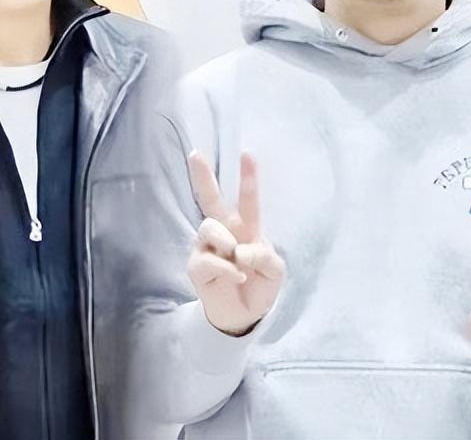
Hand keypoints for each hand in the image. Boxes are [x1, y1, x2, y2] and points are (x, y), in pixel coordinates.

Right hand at [187, 152, 284, 335]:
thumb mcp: (275, 271)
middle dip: (202, 176)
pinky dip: (227, 269)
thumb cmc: (259, 286)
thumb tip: (239, 249)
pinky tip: (237, 277)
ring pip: (209, 228)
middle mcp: (224, 233)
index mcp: (245, 229)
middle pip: (209, 200)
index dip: (248, 178)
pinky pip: (208, 259)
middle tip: (195, 154)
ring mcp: (207, 247)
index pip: (247, 200)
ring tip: (237, 261)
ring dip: (226, 243)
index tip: (247, 154)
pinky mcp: (196, 265)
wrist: (243, 316)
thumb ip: (264, 254)